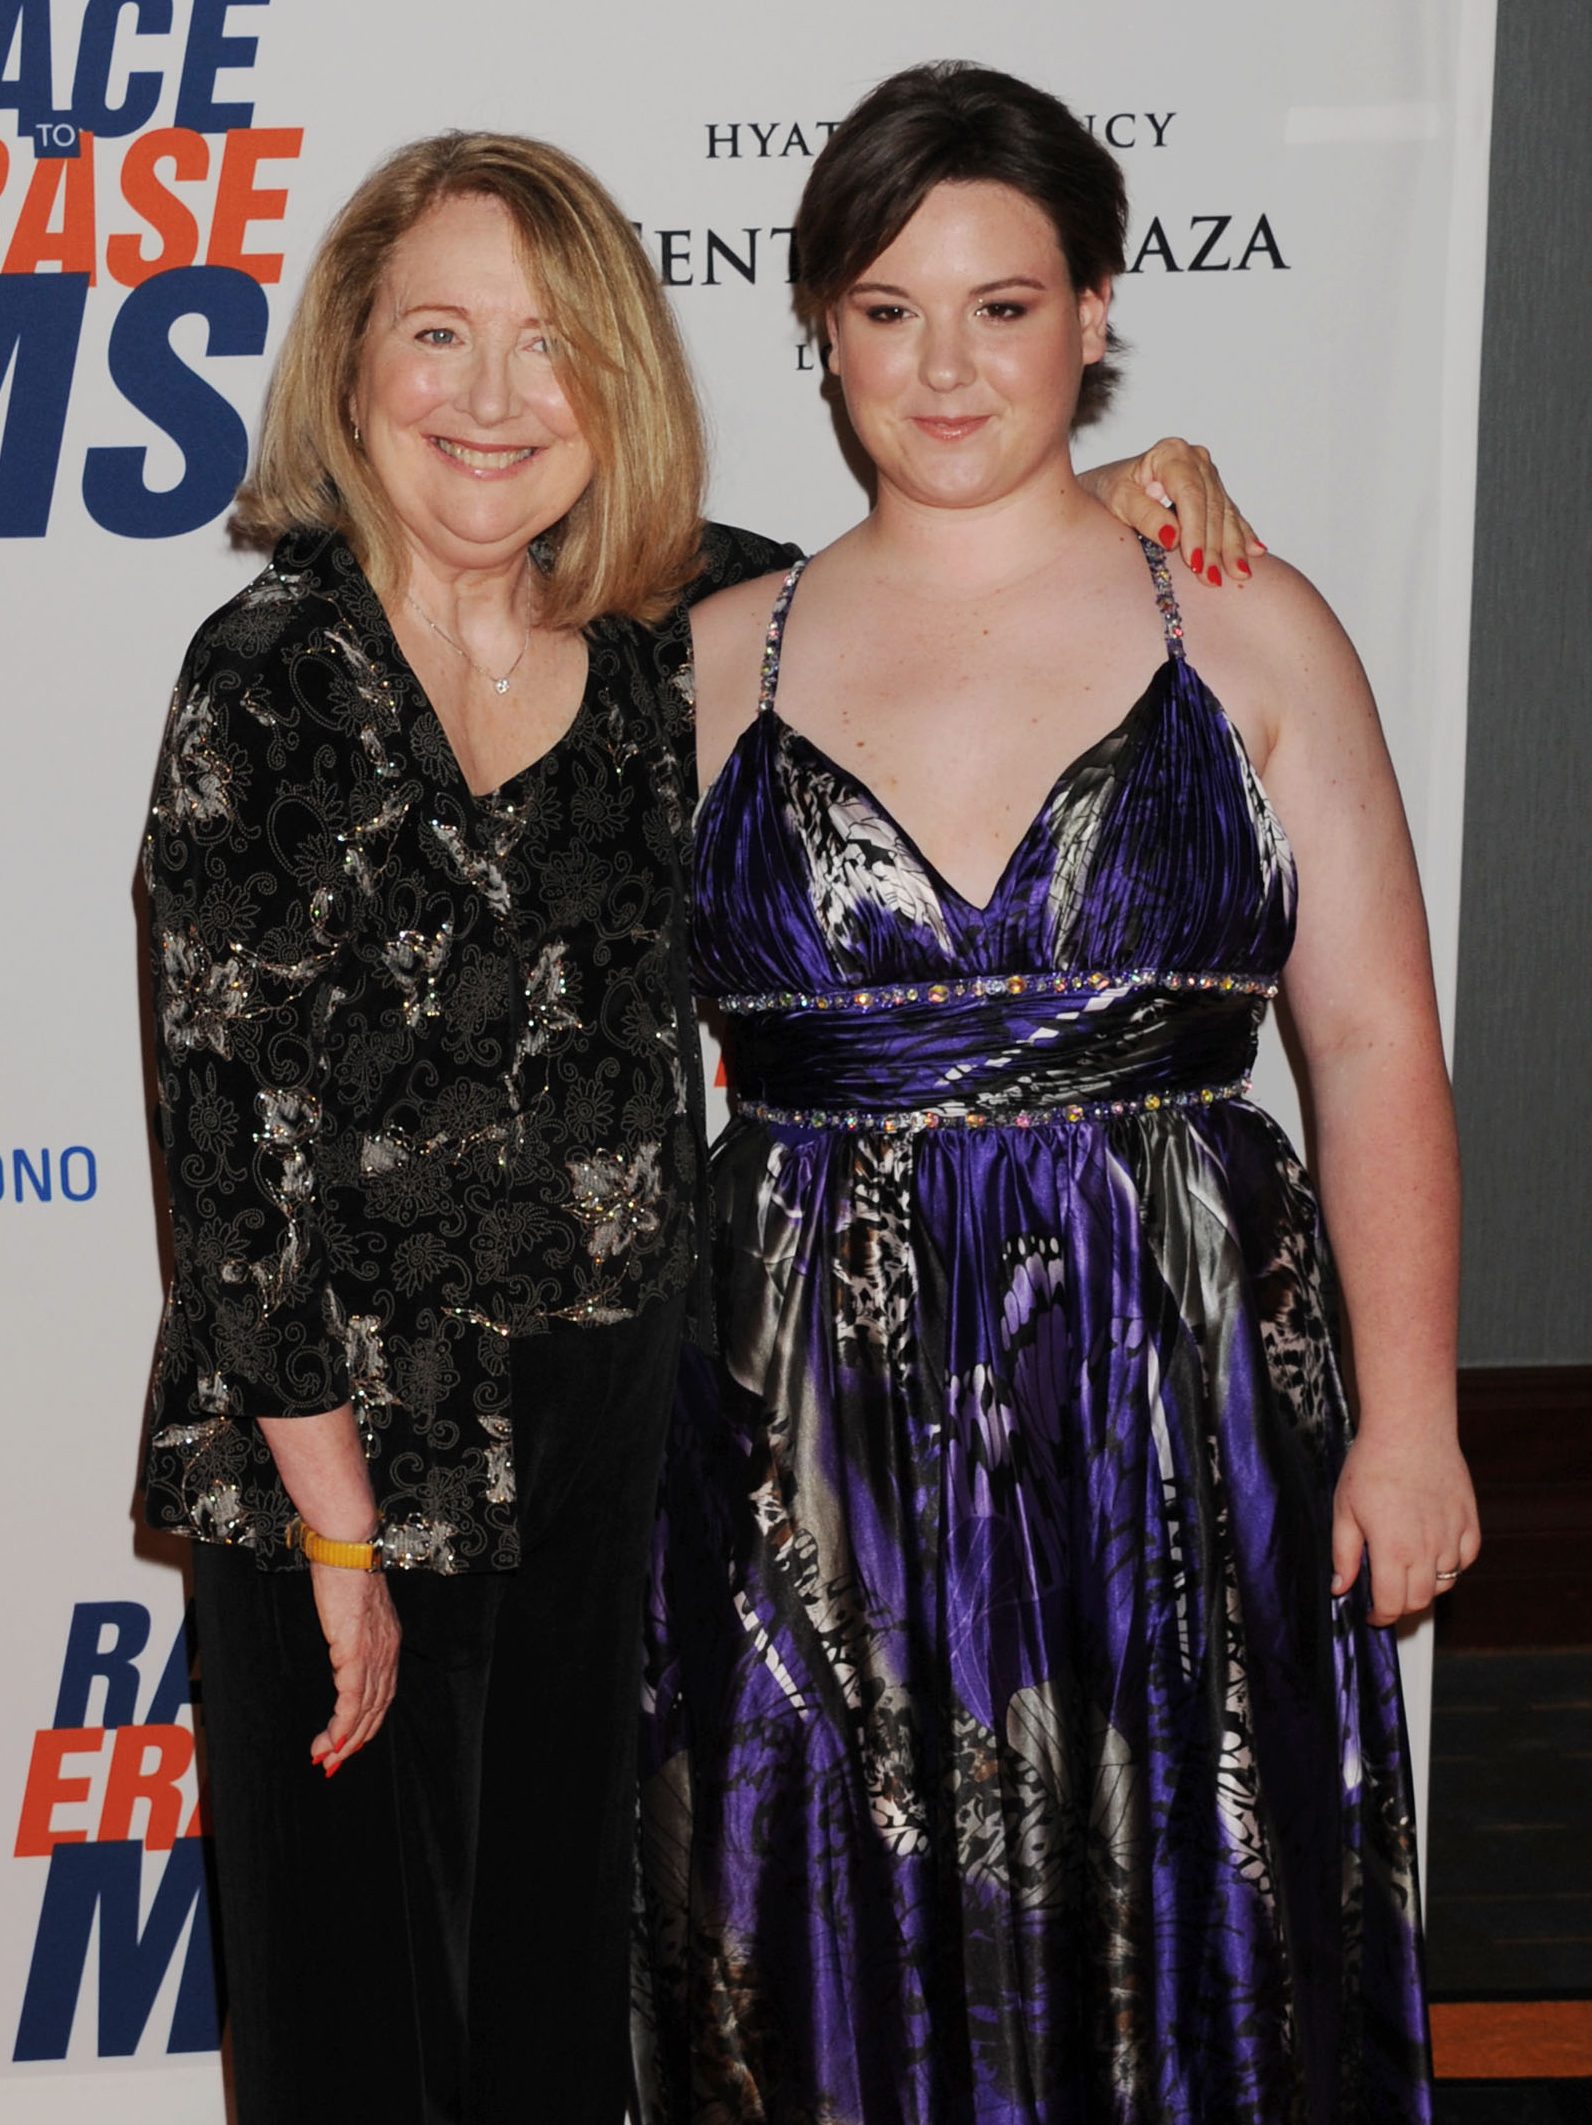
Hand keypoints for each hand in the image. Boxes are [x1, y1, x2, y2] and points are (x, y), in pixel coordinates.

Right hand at [306, 1563, 400, 1772]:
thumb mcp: (352, 1609)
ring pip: (364, 1710)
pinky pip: (351, 1699)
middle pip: (376, 1708)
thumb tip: (341, 1647)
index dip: (366, 1721)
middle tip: (333, 1763)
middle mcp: (386, 1652)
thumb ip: (351, 1633)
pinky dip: (343, 1725)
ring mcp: (374, 1652)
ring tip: (324, 1759)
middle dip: (355, 1740)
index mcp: (387, 1643)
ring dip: (344, 1740)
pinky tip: (331, 1743)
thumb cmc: (344, 1571)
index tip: (347, 1743)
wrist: (347, 1547)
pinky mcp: (356, 1650)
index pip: (382, 1693)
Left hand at [1083, 437, 1264, 587]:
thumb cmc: (1110, 492)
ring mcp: (1208, 474)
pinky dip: (1242, 536)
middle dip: (1214, 546)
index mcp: (1171, 454)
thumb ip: (1144, 515)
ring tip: (1239, 575)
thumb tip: (1173, 536)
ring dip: (1232, 547)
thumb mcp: (1118, 501)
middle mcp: (1195, 459)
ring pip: (1226, 514)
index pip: (1190, 495)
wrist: (1109, 487)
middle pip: (1211, 507)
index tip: (1194, 561)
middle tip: (1212, 579)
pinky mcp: (1215, 490)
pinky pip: (1232, 516)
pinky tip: (1256, 552)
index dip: (1195, 530)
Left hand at [1330, 1428, 1480, 1624]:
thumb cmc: (1372, 1464)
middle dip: (1401, 1605)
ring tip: (1408, 1571)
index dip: (1381, 1617)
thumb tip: (1341, 1588)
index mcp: (1393, 1550)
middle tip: (1387, 1594)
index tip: (1373, 1615)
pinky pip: (1466, 1558)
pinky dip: (1453, 1565)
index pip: (1393, 1605)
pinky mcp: (1469, 1520)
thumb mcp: (1344, 1510)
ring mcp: (1452, 1535)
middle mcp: (1427, 1549)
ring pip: (1446, 1582)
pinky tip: (1435, 1553)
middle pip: (1420, 1600)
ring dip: (1426, 1585)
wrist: (1410, 1429)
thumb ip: (1344, 1554)